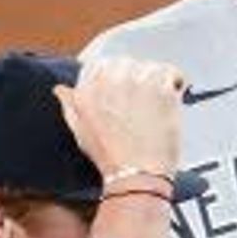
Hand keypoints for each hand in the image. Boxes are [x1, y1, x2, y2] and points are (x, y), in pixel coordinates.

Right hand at [53, 57, 185, 190]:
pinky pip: (171, 73)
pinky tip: (173, 92)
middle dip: (134, 77)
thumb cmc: (111, 158)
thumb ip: (70, 105)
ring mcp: (137, 84)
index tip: (122, 81)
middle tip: (142, 95)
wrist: (136, 175)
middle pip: (125, 62)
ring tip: (157, 97)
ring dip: (155, 79)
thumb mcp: (80, 131)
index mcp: (88, 90)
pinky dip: (175, 81)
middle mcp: (111, 82)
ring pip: (148, 66)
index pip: (99, 64)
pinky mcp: (161, 90)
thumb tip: (62, 90)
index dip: (114, 73)